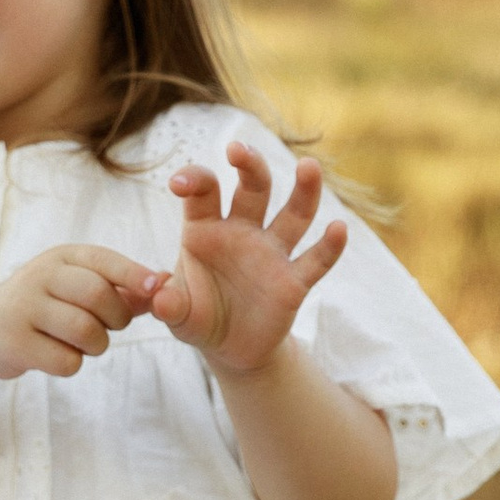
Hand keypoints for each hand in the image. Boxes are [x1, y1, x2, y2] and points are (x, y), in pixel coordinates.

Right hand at [0, 245, 160, 386]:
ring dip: (95, 345)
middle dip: (116, 318)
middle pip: (99, 296)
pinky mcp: (14, 343)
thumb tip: (165, 285)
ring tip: (82, 343)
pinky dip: (71, 364)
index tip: (159, 287)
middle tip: (111, 327)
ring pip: (86, 331)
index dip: (135, 275)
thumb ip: (119, 290)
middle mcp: (40, 276)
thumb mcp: (75, 289)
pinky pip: (66, 361)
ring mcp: (24, 309)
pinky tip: (55, 356)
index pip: (104, 261)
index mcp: (60, 258)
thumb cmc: (41, 308)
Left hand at [153, 143, 346, 373]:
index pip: (204, 192)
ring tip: (309, 166)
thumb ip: (168, 305)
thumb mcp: (177, 315)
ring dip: (304, 190)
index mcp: (206, 229)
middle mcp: (243, 231)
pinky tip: (338, 229)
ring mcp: (272, 253)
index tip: (178, 184)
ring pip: (294, 214)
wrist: (231, 349)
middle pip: (253, 187)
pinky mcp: (294, 281)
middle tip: (238, 149)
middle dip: (249, 166)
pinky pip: (315, 260)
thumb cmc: (198, 318)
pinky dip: (329, 246)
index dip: (193, 180)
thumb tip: (161, 299)